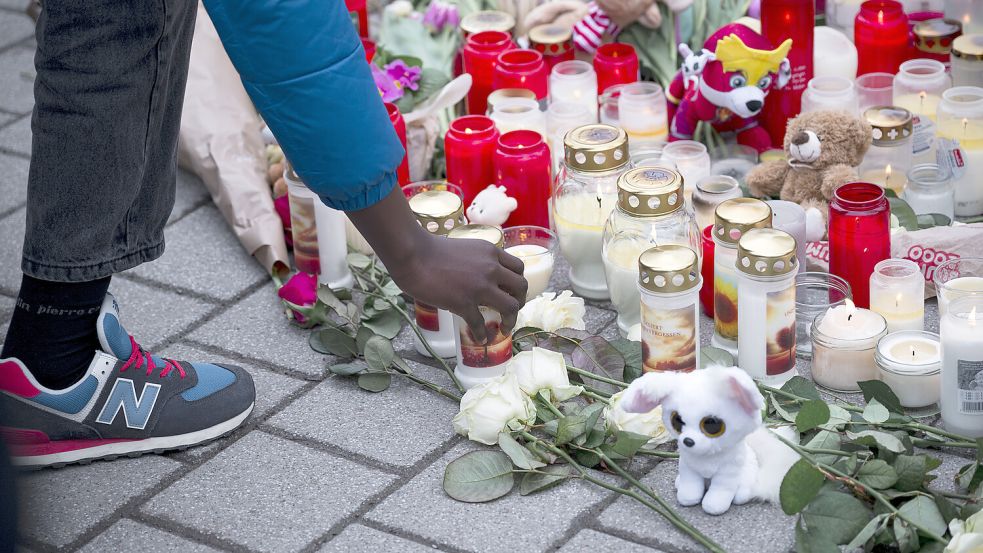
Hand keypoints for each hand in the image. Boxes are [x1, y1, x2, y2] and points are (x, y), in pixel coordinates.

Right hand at [391, 233, 527, 342]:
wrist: (413, 255)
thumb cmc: (430, 249)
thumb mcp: (464, 247)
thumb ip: (477, 260)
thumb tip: (478, 275)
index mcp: (491, 252)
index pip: (518, 268)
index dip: (518, 283)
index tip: (512, 292)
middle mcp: (491, 268)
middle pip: (521, 287)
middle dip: (520, 301)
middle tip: (511, 310)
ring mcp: (480, 286)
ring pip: (510, 307)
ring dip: (510, 320)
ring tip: (504, 328)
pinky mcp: (464, 303)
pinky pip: (480, 323)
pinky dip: (482, 334)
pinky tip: (480, 339)